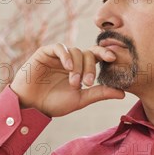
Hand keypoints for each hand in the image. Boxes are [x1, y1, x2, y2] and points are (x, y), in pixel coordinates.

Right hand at [10, 43, 125, 116]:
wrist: (31, 106)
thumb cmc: (53, 104)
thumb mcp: (79, 100)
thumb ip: (99, 93)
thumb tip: (123, 93)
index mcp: (80, 69)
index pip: (96, 56)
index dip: (105, 54)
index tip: (114, 58)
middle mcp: (70, 60)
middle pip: (88, 53)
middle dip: (90, 68)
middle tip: (87, 83)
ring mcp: (58, 56)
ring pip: (75, 51)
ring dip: (78, 67)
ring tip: (74, 83)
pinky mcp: (45, 53)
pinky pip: (59, 47)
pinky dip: (66, 55)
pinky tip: (67, 67)